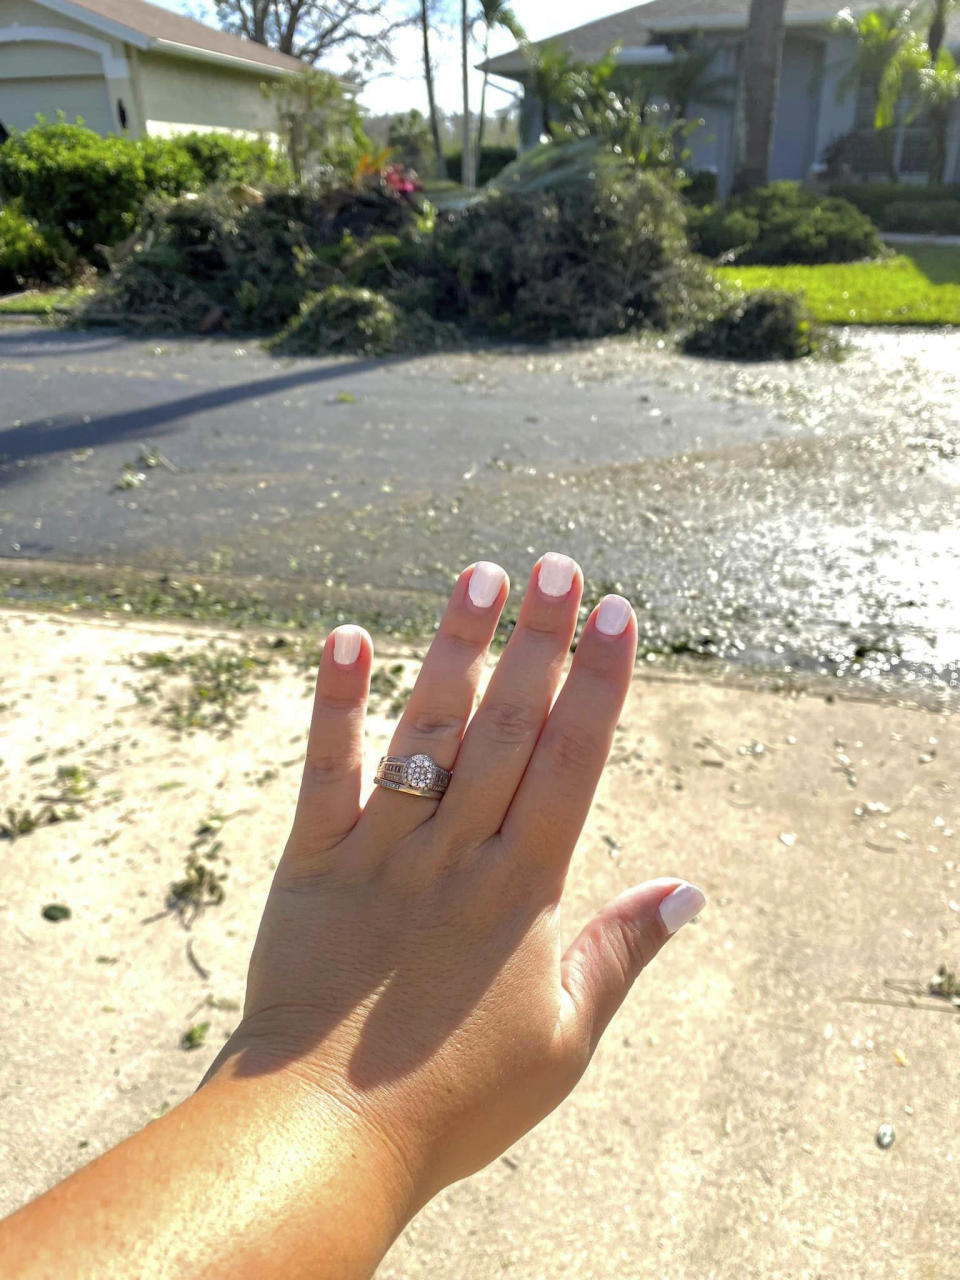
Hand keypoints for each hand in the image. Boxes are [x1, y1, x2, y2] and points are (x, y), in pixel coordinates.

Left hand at [202, 554, 704, 1217]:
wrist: (327, 1133)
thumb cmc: (457, 1095)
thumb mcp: (564, 1036)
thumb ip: (621, 953)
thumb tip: (689, 889)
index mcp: (524, 890)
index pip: (573, 763)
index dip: (599, 684)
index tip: (618, 615)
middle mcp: (458, 853)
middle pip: (509, 729)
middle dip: (540, 642)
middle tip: (560, 565)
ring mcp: (383, 851)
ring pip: (427, 731)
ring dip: (456, 649)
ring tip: (481, 575)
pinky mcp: (313, 862)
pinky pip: (326, 772)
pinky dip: (334, 704)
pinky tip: (348, 636)